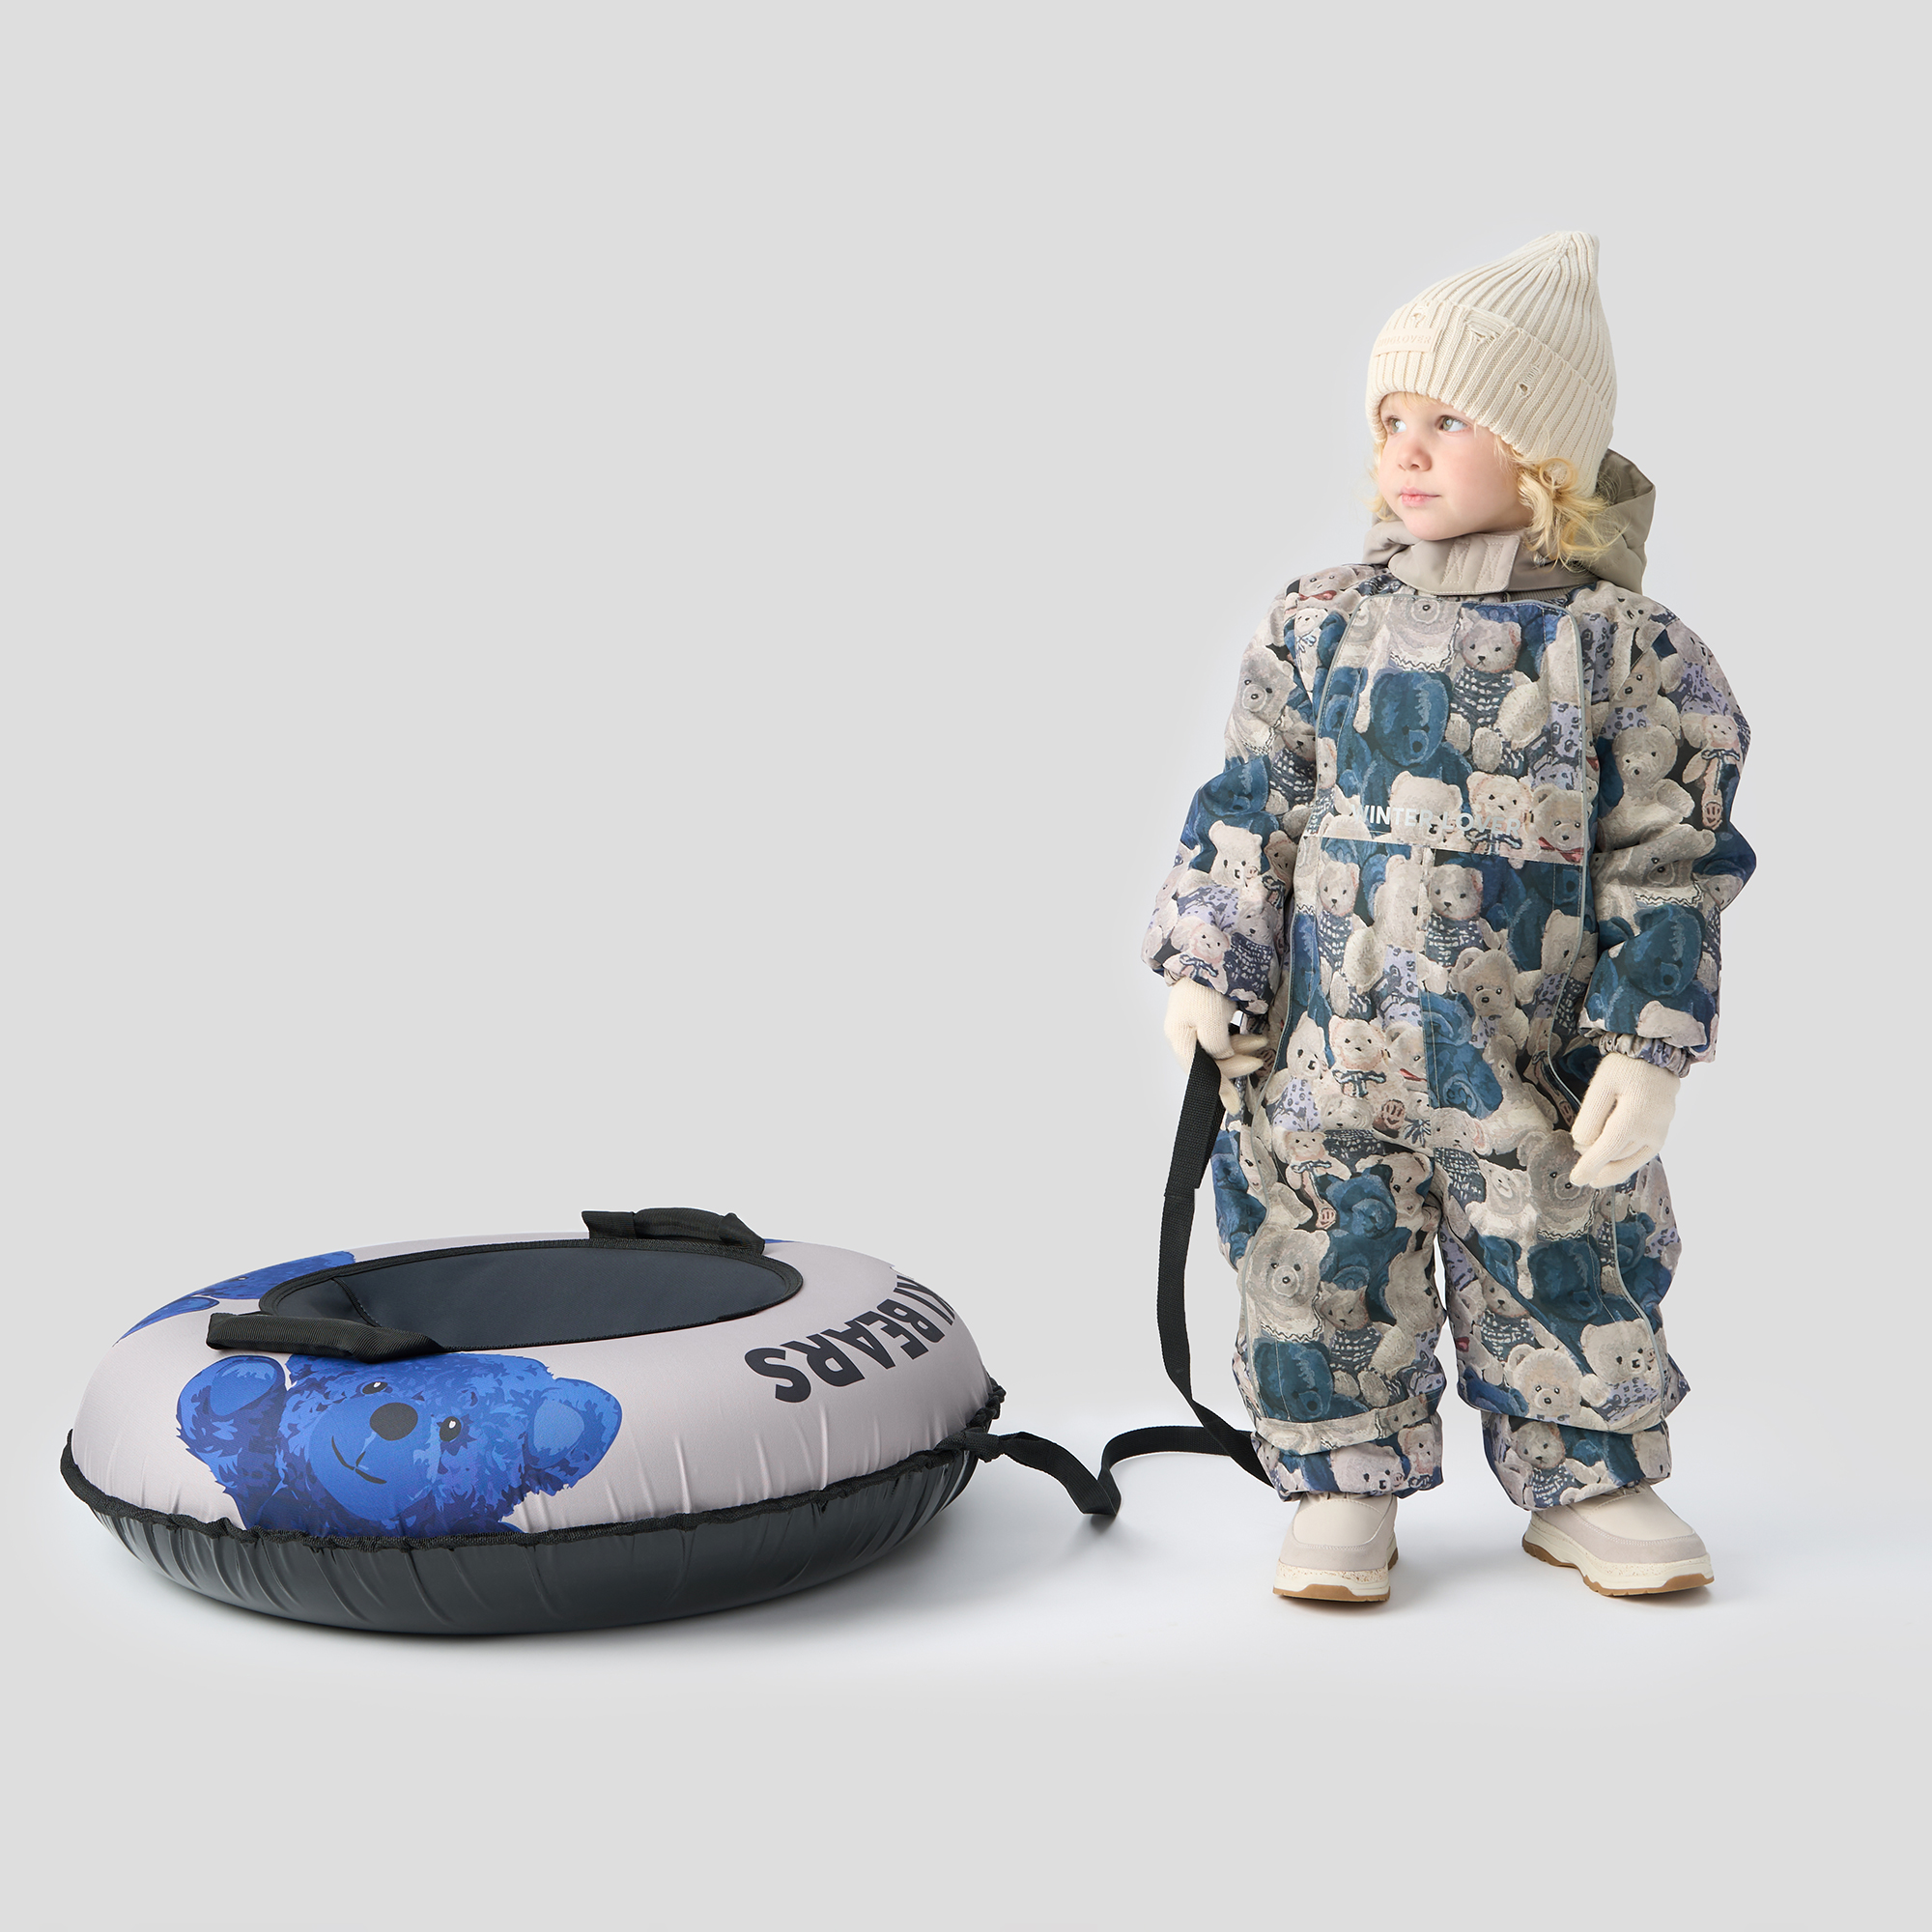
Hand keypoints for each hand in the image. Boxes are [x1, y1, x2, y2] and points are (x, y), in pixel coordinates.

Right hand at [1163, 980, 1266, 1109]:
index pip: (1199, 1072)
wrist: (1209, 951)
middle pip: (1211, 1062)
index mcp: (1180, 1037)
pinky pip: (1224, 1037)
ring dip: (1241, 1050)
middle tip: (1256, 1061)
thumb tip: (1224, 1059)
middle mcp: (1186, 1033)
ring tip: (1260, 1042)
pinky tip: (1250, 1036)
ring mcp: (1196, 1024)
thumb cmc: (1206, 987)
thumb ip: (1218, 1047)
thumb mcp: (1212, 1022)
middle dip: (1235, 1064)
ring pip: (1219, 1049)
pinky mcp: (1208, 1015)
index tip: (1234, 1103)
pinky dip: (1238, 1040)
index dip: (1218, 1087)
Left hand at [1569, 1053, 1678, 1188]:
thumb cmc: (1625, 1067)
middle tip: (1580, 1167)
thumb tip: (1582, 1145)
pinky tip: (1612, 1166)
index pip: (1607, 1150)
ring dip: (1611, 1166)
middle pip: (1617, 1157)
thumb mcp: (1600, 1085)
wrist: (1656, 1055)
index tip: (1576, 1179)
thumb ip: (1590, 1117)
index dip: (1589, 1167)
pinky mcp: (1662, 1134)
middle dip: (1597, 1163)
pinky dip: (1626, 1163)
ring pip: (1630, 1160)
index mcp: (1633, 1118)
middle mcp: (1651, 1131)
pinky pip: (1642, 1156)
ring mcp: (1660, 1134)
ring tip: (1594, 1168)